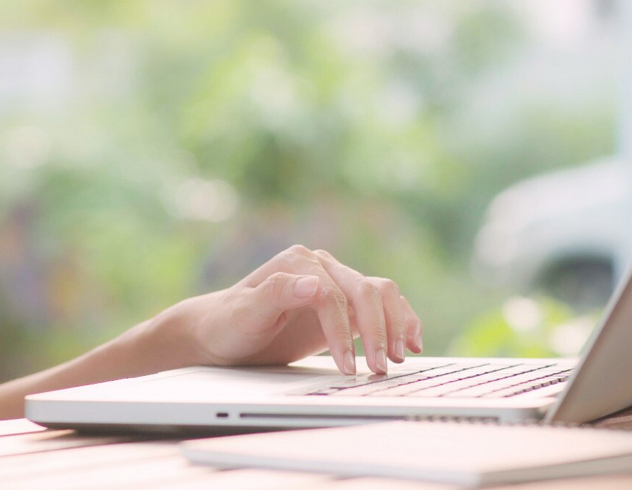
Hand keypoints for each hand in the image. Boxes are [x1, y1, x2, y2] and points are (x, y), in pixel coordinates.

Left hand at [165, 245, 422, 374]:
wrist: (222, 334)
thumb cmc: (229, 324)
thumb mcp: (245, 314)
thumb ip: (277, 293)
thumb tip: (315, 282)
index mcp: (298, 263)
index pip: (333, 294)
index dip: (342, 331)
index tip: (346, 366)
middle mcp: (321, 267)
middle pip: (365, 291)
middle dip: (377, 331)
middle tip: (378, 368)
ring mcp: (336, 283)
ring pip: (381, 293)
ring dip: (395, 324)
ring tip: (398, 357)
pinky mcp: (345, 304)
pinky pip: (382, 305)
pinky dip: (401, 320)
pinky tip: (409, 342)